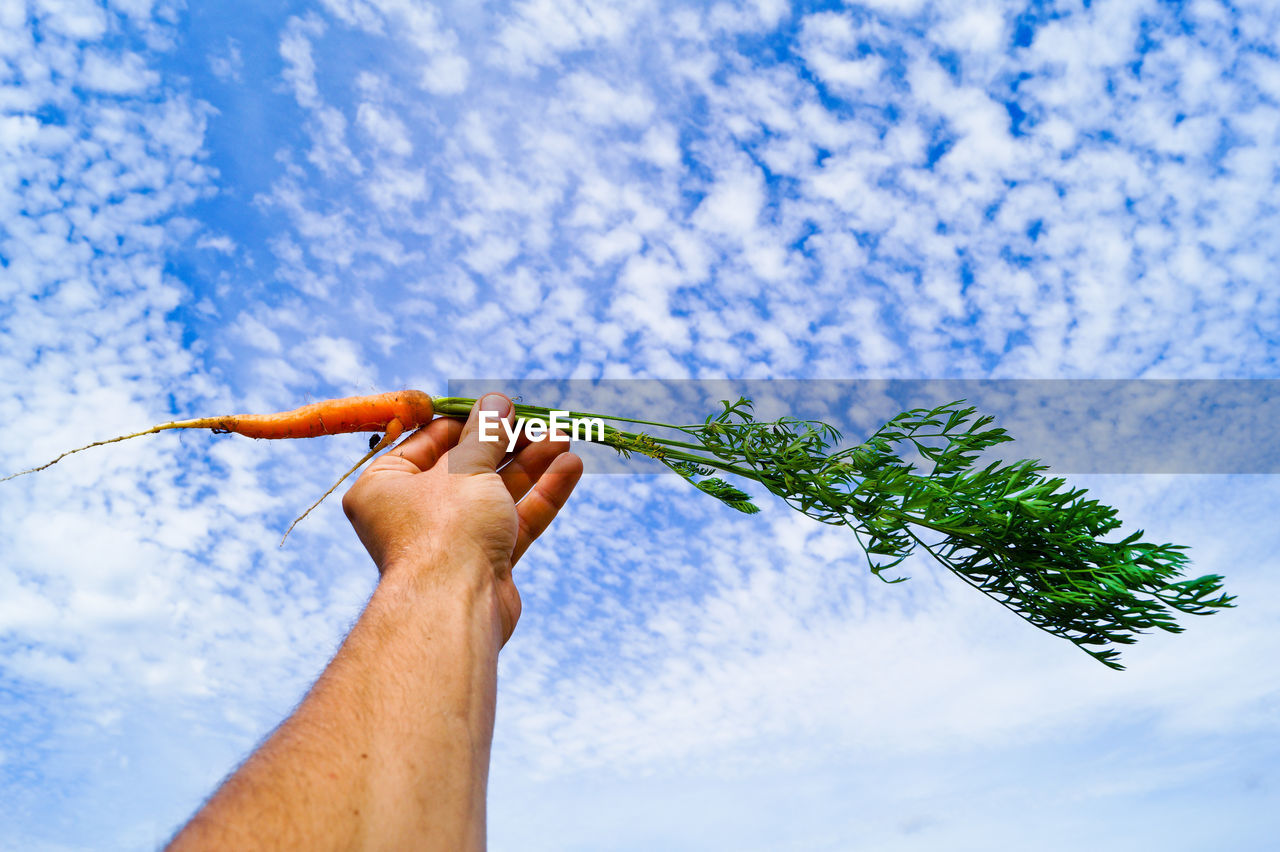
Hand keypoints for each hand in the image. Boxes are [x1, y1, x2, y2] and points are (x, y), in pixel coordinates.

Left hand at [342, 393, 582, 643]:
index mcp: (385, 486)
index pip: (429, 441)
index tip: (502, 405)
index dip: (469, 421)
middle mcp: (414, 513)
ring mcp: (451, 540)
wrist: (455, 607)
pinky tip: (569, 468)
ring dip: (531, 464)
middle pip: (468, 466)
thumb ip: (487, 433)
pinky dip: (540, 496)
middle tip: (542, 421)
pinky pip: (513, 521)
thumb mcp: (467, 467)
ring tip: (563, 437)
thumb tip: (497, 402)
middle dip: (509, 442)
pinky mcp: (484, 563)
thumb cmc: (446, 527)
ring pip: (496, 492)